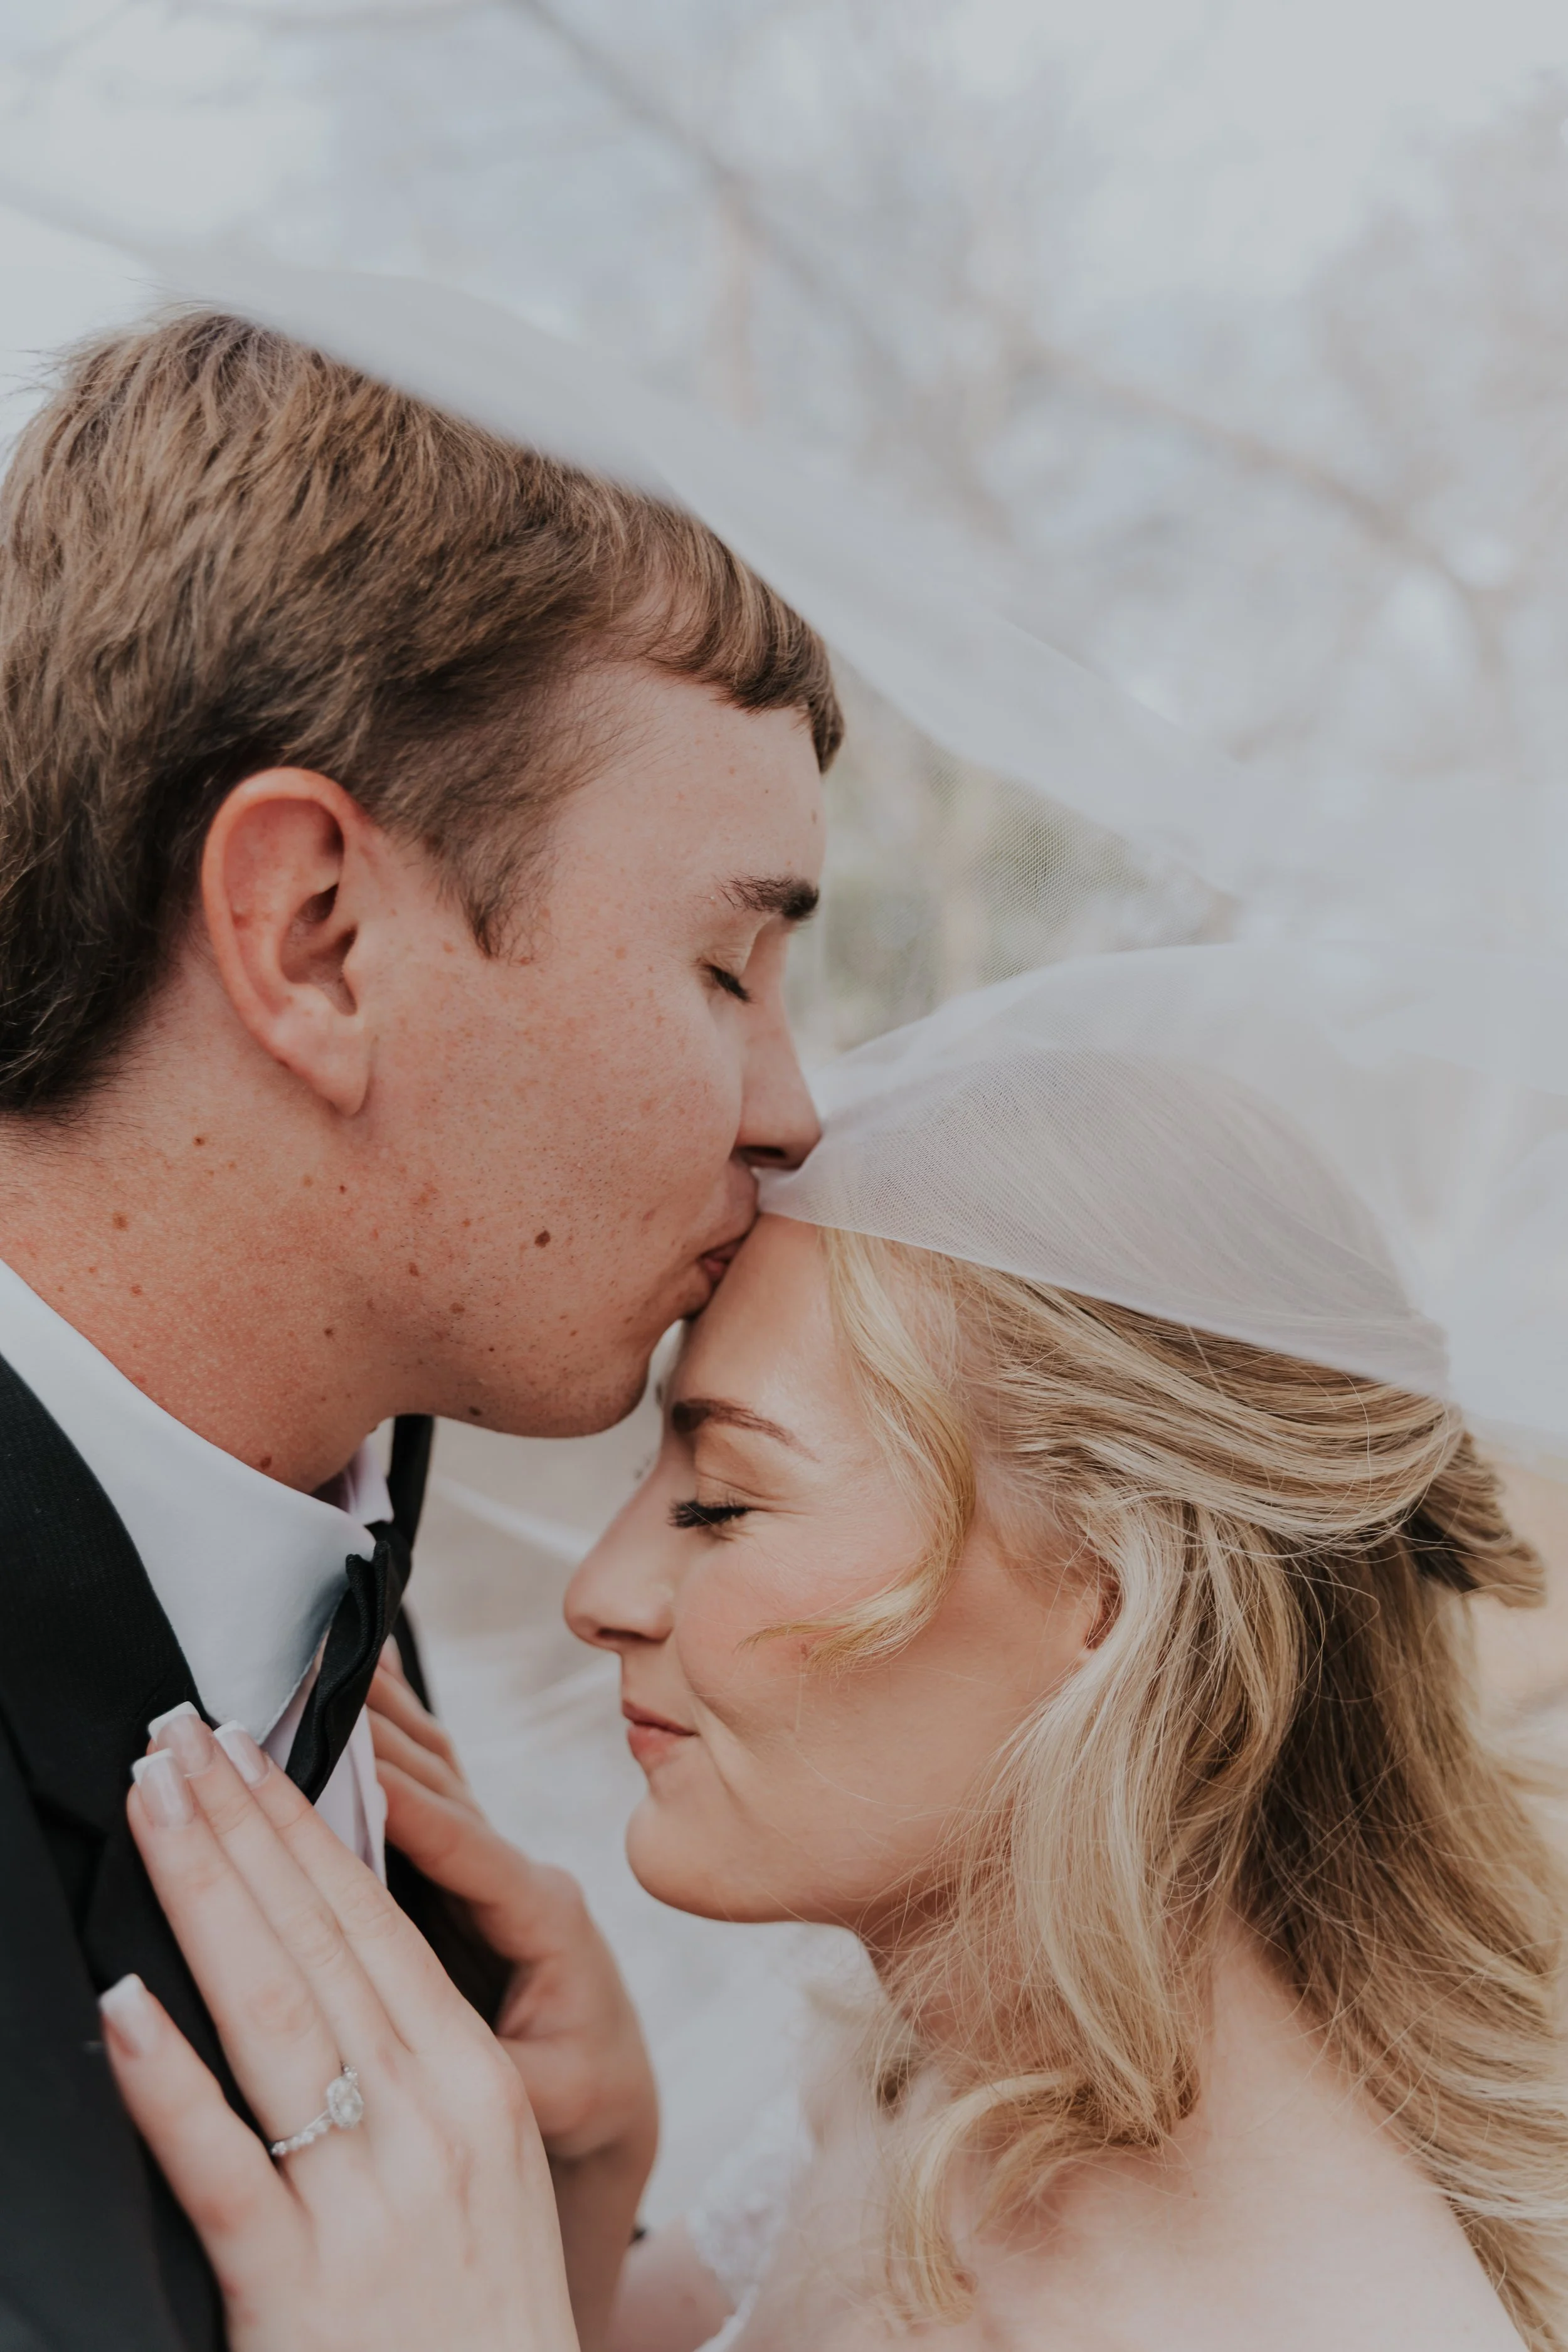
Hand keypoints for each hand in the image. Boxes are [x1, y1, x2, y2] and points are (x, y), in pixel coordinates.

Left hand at [102, 1711, 578, 2351]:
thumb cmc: (482, 2313)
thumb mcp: (482, 2164)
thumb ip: (414, 2065)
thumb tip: (315, 1958)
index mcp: (475, 2085)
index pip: (375, 1923)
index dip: (304, 1827)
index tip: (249, 1750)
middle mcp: (433, 2121)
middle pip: (319, 1941)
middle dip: (241, 1826)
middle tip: (179, 1738)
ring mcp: (368, 2204)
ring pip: (272, 2016)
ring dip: (202, 1895)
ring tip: (151, 1811)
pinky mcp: (298, 2293)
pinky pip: (222, 2166)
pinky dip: (167, 2079)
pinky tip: (124, 2007)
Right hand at [369, 1649, 656, 2346]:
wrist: (609, 2096)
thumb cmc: (583, 2101)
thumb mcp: (552, 2098)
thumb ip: (502, 2070)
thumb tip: (445, 2052)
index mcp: (544, 1916)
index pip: (469, 1849)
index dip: (411, 1804)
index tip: (355, 1758)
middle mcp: (519, 1871)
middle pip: (441, 1790)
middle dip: (376, 1737)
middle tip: (306, 1683)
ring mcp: (490, 1862)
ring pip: (428, 1772)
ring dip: (377, 1716)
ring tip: (322, 1652)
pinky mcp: (460, 1868)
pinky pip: (423, 1782)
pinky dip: (390, 1725)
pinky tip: (366, 1666)